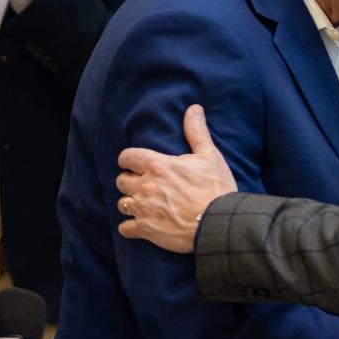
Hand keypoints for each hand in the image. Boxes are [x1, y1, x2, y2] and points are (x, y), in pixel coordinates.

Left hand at [116, 105, 236, 252]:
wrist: (216, 222)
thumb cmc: (215, 187)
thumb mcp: (209, 155)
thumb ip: (196, 131)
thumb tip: (194, 108)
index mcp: (157, 166)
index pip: (126, 157)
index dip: (130, 159)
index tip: (138, 163)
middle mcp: (144, 186)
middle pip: (121, 181)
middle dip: (131, 181)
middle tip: (146, 184)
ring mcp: (143, 209)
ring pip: (122, 203)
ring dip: (131, 202)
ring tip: (144, 204)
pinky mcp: (145, 230)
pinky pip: (125, 228)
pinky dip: (131, 227)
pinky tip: (142, 224)